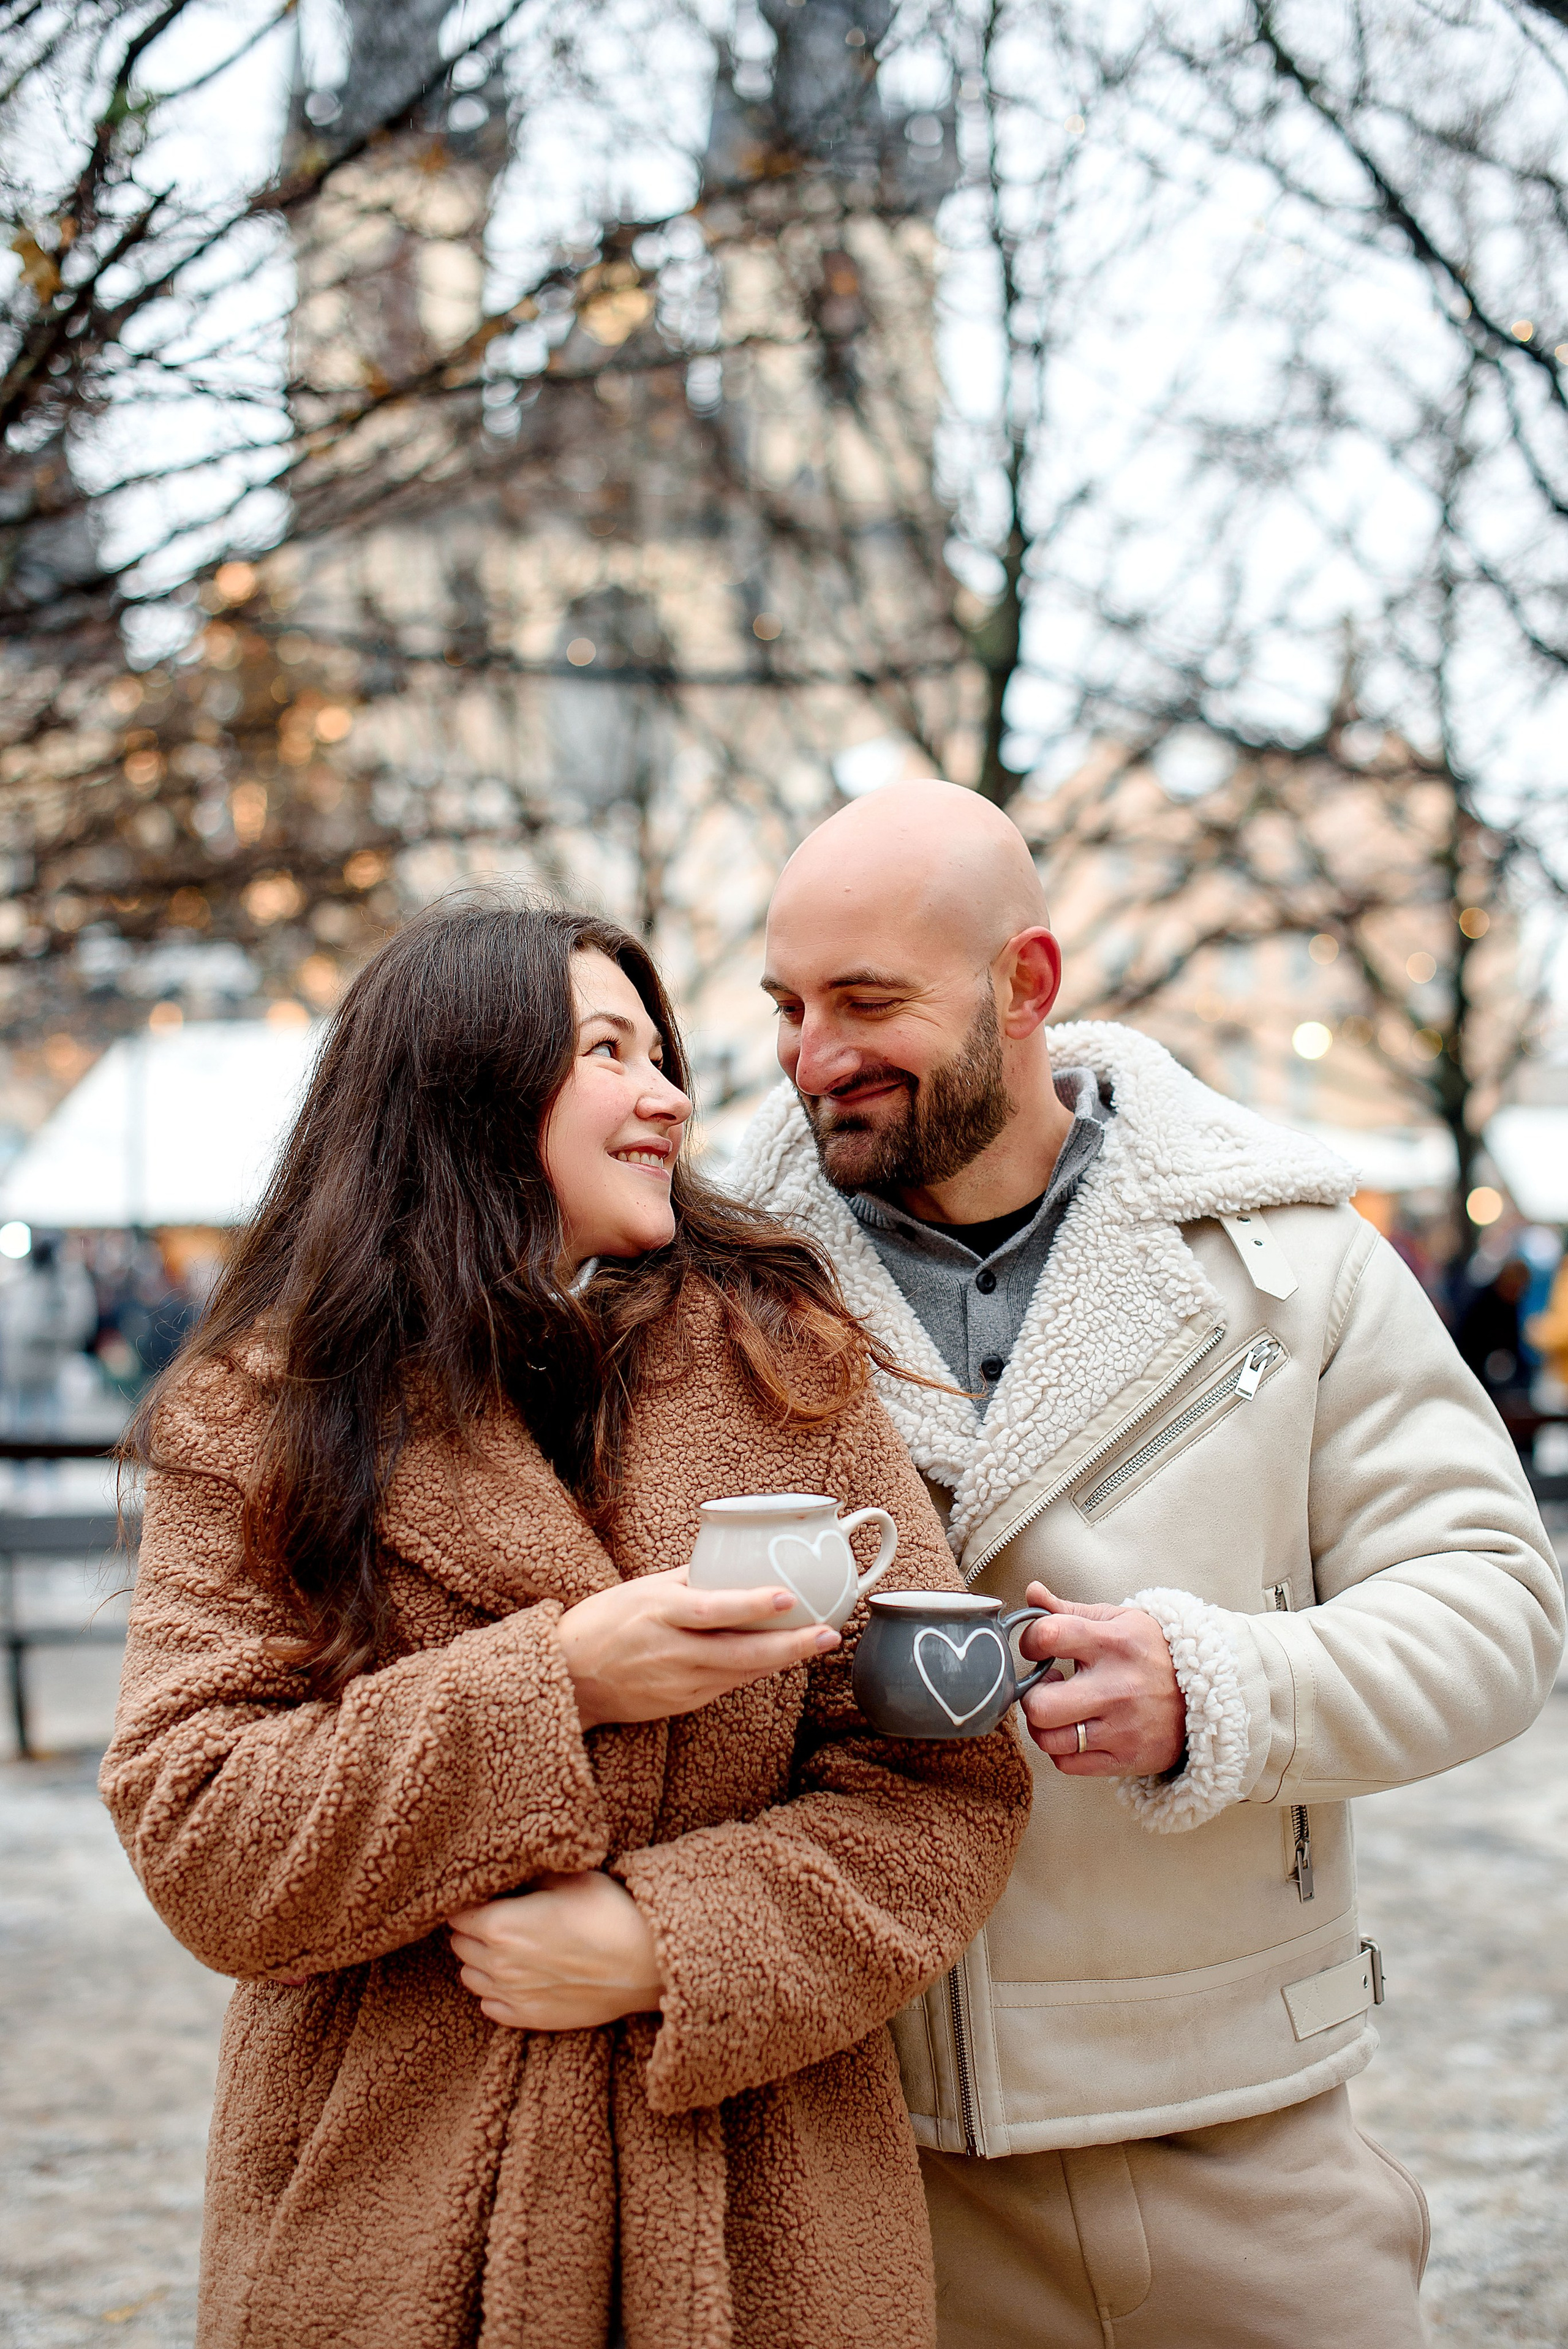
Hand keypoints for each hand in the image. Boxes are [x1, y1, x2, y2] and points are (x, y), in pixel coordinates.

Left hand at [448, 1870, 664, 2030]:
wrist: (646, 1963)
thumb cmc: (608, 1912)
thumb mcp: (568, 1878)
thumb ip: (529, 1878)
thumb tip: (509, 1876)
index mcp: (500, 1925)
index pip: (457, 1914)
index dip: (468, 1903)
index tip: (483, 1896)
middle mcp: (498, 1963)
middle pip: (460, 1945)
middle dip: (470, 1931)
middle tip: (494, 1916)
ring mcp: (513, 1995)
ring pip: (470, 1977)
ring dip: (478, 1961)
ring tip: (503, 1946)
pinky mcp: (531, 2018)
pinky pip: (491, 2008)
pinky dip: (493, 1992)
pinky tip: (513, 1977)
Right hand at [556, 1565, 838, 1730]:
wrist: (569, 1676)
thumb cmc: (605, 1620)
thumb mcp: (643, 1588)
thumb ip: (689, 1578)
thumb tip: (734, 1556)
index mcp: (660, 1611)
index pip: (713, 1609)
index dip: (752, 1605)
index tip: (789, 1597)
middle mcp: (672, 1650)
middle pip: (739, 1652)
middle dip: (789, 1645)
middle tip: (828, 1634)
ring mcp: (678, 1682)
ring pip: (741, 1673)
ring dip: (782, 1660)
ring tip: (819, 1644)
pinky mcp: (682, 1703)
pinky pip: (727, 1685)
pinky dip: (756, 1672)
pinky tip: (782, 1660)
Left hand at [1016, 1582, 1184, 1776]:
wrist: (1208, 1695)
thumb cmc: (1153, 1653)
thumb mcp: (1118, 1621)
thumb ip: (1069, 1610)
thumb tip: (1032, 1592)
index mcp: (1113, 1644)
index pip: (1048, 1636)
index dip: (1030, 1641)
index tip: (1039, 1647)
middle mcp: (1117, 1688)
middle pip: (1040, 1705)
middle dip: (1033, 1695)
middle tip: (1049, 1687)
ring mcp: (1122, 1728)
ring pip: (1048, 1739)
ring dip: (1044, 1725)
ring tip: (1062, 1710)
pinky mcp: (1125, 1759)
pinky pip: (1067, 1764)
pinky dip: (1063, 1750)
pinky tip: (1077, 1731)